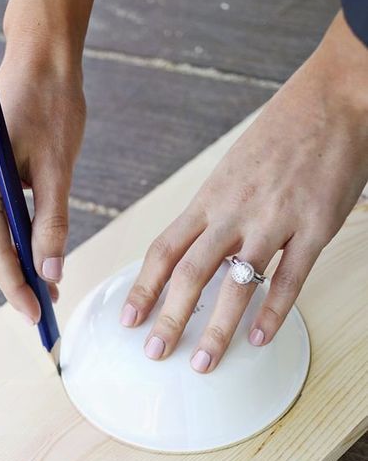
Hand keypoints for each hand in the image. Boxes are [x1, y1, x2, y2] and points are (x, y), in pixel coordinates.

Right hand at [0, 55, 84, 322]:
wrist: (38, 58)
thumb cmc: (53, 104)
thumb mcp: (59, 170)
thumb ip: (53, 225)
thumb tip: (50, 274)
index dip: (16, 287)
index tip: (38, 315)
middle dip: (14, 279)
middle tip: (48, 305)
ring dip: (11, 260)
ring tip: (46, 284)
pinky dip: (7, 237)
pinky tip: (32, 251)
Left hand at [120, 11, 367, 371]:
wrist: (334, 98)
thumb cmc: (282, 132)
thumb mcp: (232, 170)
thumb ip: (213, 212)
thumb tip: (193, 251)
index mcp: (210, 198)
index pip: (164, 250)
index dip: (143, 288)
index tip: (127, 319)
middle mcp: (234, 212)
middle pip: (191, 273)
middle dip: (168, 318)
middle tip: (154, 352)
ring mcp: (275, 221)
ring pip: (236, 283)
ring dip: (216, 329)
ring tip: (202, 362)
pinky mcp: (315, 227)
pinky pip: (290, 279)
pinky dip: (273, 313)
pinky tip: (259, 338)